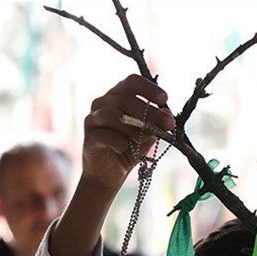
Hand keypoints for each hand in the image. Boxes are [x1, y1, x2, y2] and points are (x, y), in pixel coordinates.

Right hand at [81, 74, 174, 191]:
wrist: (109, 174)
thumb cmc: (129, 149)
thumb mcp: (148, 135)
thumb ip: (156, 124)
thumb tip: (167, 117)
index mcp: (118, 96)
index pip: (132, 81)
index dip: (149, 88)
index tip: (164, 99)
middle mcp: (103, 103)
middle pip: (126, 99)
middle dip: (150, 112)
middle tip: (167, 124)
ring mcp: (93, 118)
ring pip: (113, 114)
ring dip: (134, 127)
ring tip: (144, 138)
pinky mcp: (89, 136)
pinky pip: (106, 135)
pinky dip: (120, 142)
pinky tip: (124, 148)